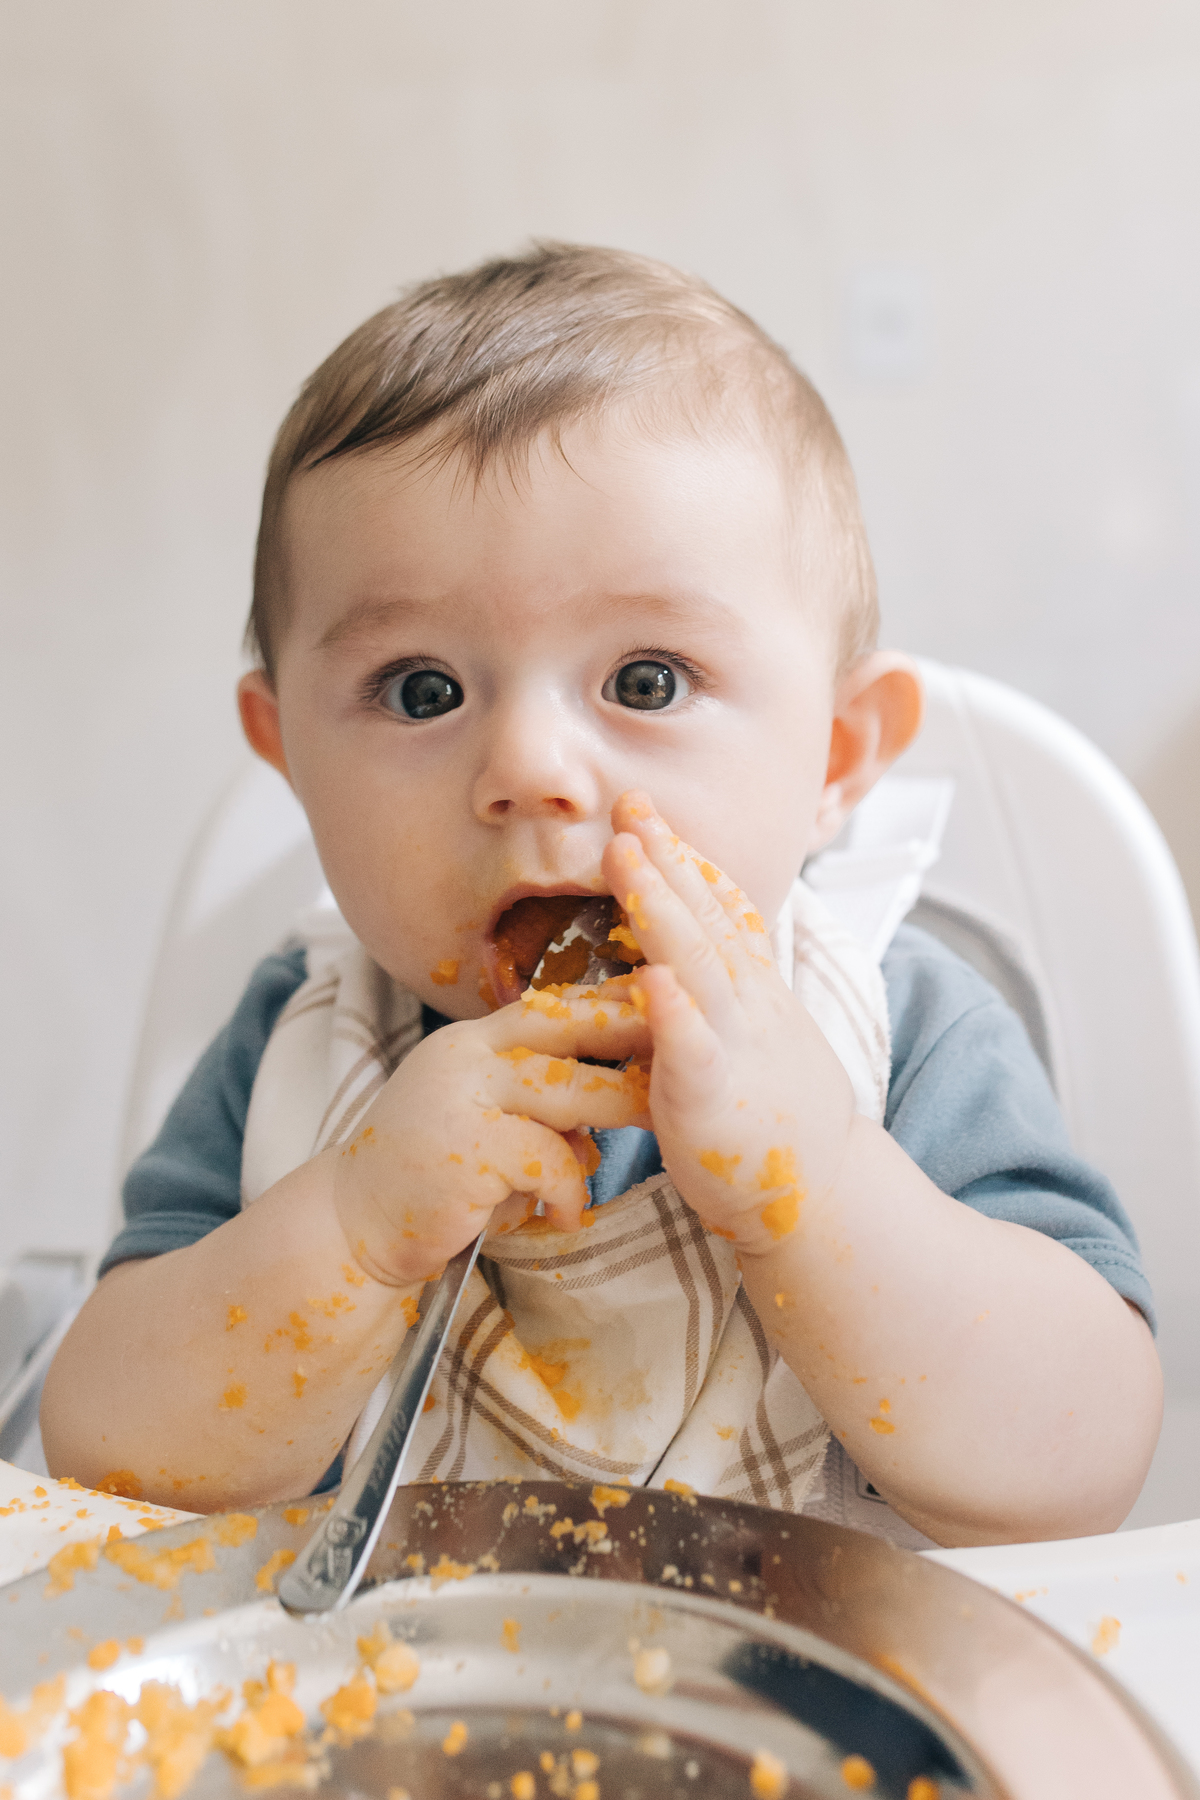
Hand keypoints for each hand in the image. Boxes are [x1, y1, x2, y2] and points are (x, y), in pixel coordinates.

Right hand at [332, 991, 650, 1284]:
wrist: (353, 1226)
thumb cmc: (435, 1178)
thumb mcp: (490, 1122)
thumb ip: (544, 1104)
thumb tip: (618, 1101)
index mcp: (473, 1041)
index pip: (555, 1005)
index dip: (613, 1000)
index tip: (670, 998)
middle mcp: (466, 1055)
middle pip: (571, 1030)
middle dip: (637, 1033)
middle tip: (691, 1045)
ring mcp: (463, 1097)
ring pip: (571, 1092)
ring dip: (622, 1112)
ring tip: (658, 1130)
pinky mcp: (467, 1149)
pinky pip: (551, 1160)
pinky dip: (569, 1192)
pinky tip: (564, 1216)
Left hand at [601, 791, 855, 1258]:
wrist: (822, 1193)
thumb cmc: (774, 1120)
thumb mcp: (754, 1039)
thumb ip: (721, 997)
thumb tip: (678, 964)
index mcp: (752, 992)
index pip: (721, 909)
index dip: (686, 858)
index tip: (650, 813)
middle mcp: (748, 1004)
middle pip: (705, 915)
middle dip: (666, 857)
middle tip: (630, 805)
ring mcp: (735, 1044)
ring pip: (696, 961)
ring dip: (659, 904)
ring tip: (625, 856)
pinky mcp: (714, 1094)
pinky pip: (693, 1046)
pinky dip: (674, 1011)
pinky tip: (651, 979)